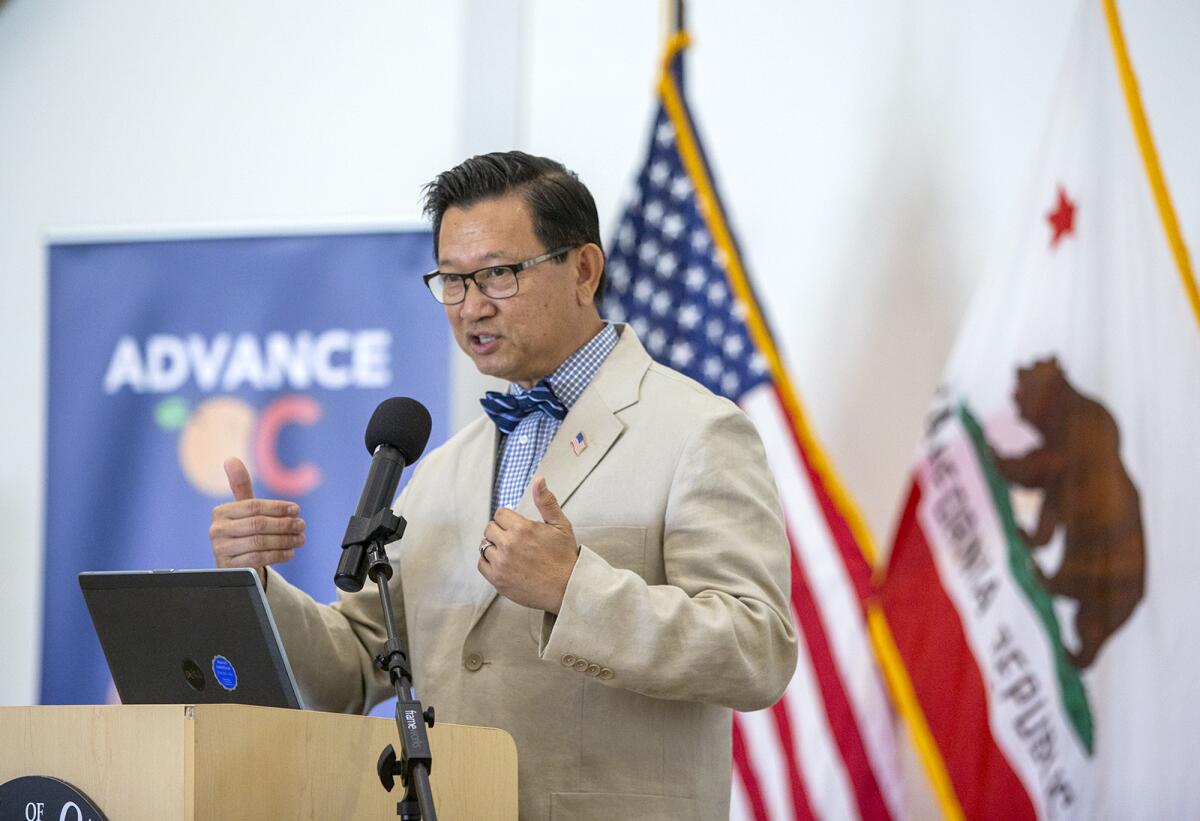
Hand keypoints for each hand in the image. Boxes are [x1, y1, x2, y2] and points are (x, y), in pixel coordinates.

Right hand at [209, 458, 305, 586]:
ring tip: (301, 538)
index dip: (277, 507)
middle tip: (302, 525)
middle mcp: (217, 530)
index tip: (297, 509)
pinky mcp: (230, 567)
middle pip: (258, 524)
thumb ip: (241, 486)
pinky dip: (278, 555)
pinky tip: (290, 552)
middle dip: (284, 524)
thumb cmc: (243, 531)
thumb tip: (231, 459)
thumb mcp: (243, 510)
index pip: (253, 506)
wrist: (236, 564)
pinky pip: (258, 559)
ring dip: (285, 540)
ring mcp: (221, 550)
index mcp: (221, 512)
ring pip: (260, 542)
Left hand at [478, 476, 577, 613]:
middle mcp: (508, 545)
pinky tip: (503, 563)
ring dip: (494, 547)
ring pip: (484, 546)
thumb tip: (539, 480)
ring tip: (510, 553)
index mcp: (522, 529)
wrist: (567, 588)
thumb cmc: (564, 557)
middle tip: (515, 540)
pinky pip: (481, 564)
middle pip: (489, 528)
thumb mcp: (560, 525)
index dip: (509, 519)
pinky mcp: (498, 580)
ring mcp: (501, 563)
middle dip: (500, 531)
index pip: (500, 514)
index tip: (517, 528)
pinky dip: (489, 562)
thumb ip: (546, 501)